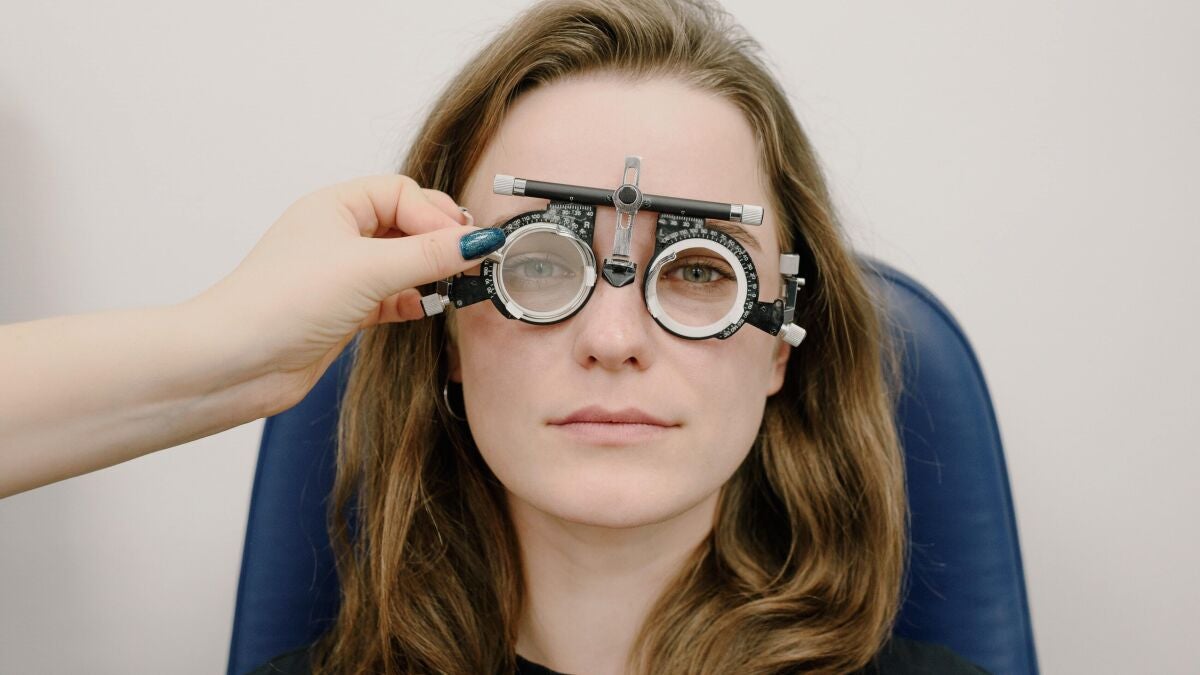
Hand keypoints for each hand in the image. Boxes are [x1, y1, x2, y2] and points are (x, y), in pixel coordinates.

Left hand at [187, 174, 502, 415]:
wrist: (235, 363)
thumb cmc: (281, 303)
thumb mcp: (367, 269)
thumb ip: (429, 254)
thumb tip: (479, 241)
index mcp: (335, 206)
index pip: (404, 194)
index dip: (437, 216)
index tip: (466, 245)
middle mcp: (337, 235)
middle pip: (406, 225)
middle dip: (439, 242)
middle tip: (469, 262)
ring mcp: (341, 274)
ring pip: (401, 263)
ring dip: (429, 273)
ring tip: (455, 287)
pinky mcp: (343, 311)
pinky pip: (391, 296)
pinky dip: (412, 301)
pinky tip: (425, 309)